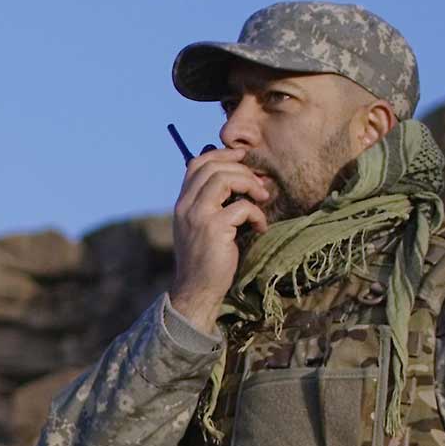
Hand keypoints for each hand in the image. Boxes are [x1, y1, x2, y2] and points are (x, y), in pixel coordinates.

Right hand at [169, 147, 269, 333]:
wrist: (197, 291)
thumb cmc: (206, 261)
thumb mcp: (203, 227)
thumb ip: (212, 204)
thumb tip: (240, 178)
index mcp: (182, 204)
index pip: (197, 163)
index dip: (222, 155)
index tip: (243, 159)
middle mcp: (186, 206)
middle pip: (212, 166)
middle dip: (241, 168)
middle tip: (259, 184)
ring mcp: (198, 216)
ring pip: (225, 178)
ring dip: (250, 184)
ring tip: (262, 198)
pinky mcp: (213, 229)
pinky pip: (242, 206)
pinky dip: (257, 213)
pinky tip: (260, 227)